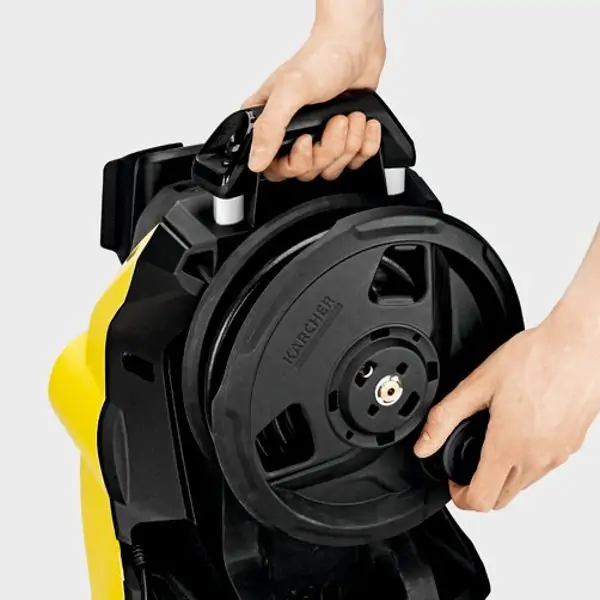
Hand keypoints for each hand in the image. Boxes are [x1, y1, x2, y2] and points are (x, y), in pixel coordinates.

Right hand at [243, 0, 385, 181]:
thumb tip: (256, 161)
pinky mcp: (343, 140)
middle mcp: (293, 135)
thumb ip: (270, 129)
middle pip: (308, 171)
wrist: (357, 43)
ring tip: (349, 116)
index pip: (275, 169)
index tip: (306, 141)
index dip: (294, 164)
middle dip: (328, 148)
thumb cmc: (322, 58)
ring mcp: (319, 139)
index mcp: (271, 124)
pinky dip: (365, 143)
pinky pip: (355, 161)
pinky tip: (363, 122)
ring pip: (332, 168)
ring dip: (349, 143)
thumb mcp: (289, 91)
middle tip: (335, 121)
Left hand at [414, 296, 599, 511]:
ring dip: (502, 475)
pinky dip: (525, 461)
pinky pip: (543, 468)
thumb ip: (444, 418)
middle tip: (466, 463)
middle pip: (502, 500)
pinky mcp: (572, 447)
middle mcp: (537, 458)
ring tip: (490, 439)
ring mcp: (558, 455)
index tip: (453, 479)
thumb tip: (423, 445)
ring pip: (523, 486)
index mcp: (509, 446)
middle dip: (479, 489)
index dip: (459, 496)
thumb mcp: (478, 385)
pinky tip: (517, 430)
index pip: (481, 501)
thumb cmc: (535, 359)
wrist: (579, 346)